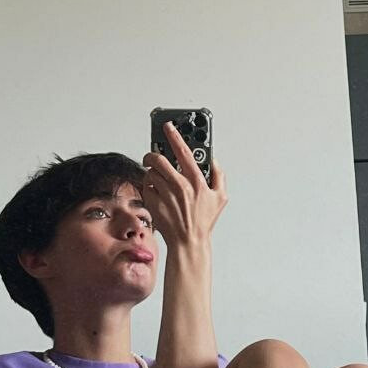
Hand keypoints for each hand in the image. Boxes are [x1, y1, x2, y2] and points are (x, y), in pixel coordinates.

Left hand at [141, 121, 227, 249]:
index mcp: (197, 181)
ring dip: (153, 173)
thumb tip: (213, 160)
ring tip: (160, 178)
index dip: (175, 135)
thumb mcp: (220, 197)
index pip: (184, 151)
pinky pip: (147, 186)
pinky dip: (150, 187)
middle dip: (154, 154)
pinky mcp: (154, 203)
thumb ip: (219, 175)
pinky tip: (158, 192)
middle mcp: (179, 186)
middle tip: (154, 155)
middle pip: (159, 159)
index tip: (167, 126)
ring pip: (151, 172)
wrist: (188, 242)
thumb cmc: (203, 221)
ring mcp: (165, 194)